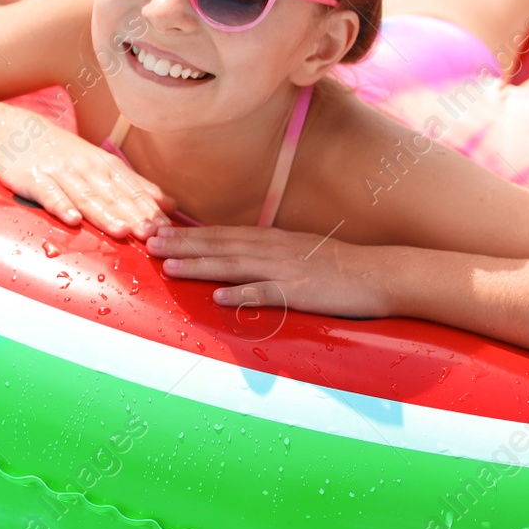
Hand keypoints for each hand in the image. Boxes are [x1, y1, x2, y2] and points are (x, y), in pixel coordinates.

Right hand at [0, 119, 174, 239]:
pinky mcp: (35, 179)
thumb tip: (170, 205)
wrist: (18, 131)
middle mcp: (87, 168)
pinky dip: (61, 206)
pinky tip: (72, 220)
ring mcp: (60, 173)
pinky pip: (50, 194)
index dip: (150, 209)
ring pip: (86, 196)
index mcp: (105, 165)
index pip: (132, 189)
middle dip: (134, 215)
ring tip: (122, 232)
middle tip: (152, 235)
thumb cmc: (65, 154)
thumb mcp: (102, 163)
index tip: (167, 228)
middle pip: (114, 196)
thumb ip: (134, 185)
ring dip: (105, 215)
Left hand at [145, 226, 390, 318]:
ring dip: (201, 266)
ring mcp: (287, 270)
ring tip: (169, 269)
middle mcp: (273, 249)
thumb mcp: (297, 252)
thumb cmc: (339, 266)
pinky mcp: (302, 292)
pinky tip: (220, 298)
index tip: (157, 231)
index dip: (187, 233)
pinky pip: (269, 294)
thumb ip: (266, 254)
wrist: (381, 274)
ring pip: (236, 265)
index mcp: (270, 240)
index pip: (221, 233)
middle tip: (148, 243)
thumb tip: (235, 258)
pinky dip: (243, 295)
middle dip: (182, 244)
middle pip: (220, 245)